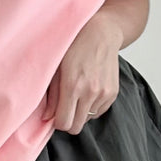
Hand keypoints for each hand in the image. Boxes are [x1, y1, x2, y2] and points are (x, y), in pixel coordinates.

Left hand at [41, 14, 123, 134]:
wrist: (101, 33)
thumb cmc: (74, 46)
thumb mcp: (56, 68)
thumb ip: (52, 95)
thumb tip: (47, 118)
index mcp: (72, 86)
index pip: (64, 123)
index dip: (57, 122)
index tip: (55, 114)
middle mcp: (90, 92)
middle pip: (76, 127)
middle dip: (68, 121)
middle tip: (64, 108)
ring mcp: (104, 94)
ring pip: (87, 120)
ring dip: (80, 112)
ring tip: (77, 93)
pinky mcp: (113, 93)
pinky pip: (99, 112)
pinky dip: (91, 106)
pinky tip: (88, 90)